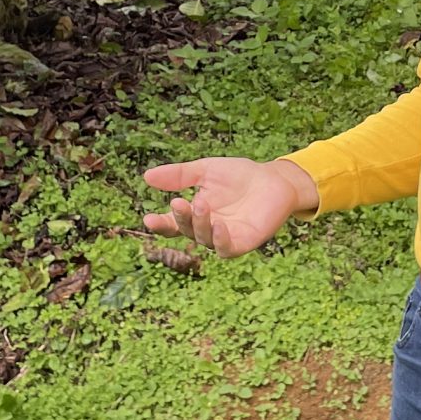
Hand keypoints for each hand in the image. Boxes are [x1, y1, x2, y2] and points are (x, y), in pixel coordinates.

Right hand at [140, 157, 316, 256]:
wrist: (273, 179)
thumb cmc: (239, 175)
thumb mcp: (205, 170)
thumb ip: (179, 175)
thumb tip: (147, 177)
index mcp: (194, 213)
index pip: (171, 224)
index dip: (159, 224)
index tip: (148, 219)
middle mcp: (206, 229)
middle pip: (185, 231)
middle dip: (181, 217)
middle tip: (179, 201)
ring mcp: (224, 237)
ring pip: (203, 239)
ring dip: (199, 224)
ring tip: (200, 204)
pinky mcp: (243, 242)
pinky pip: (226, 249)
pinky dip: (220, 239)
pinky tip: (219, 225)